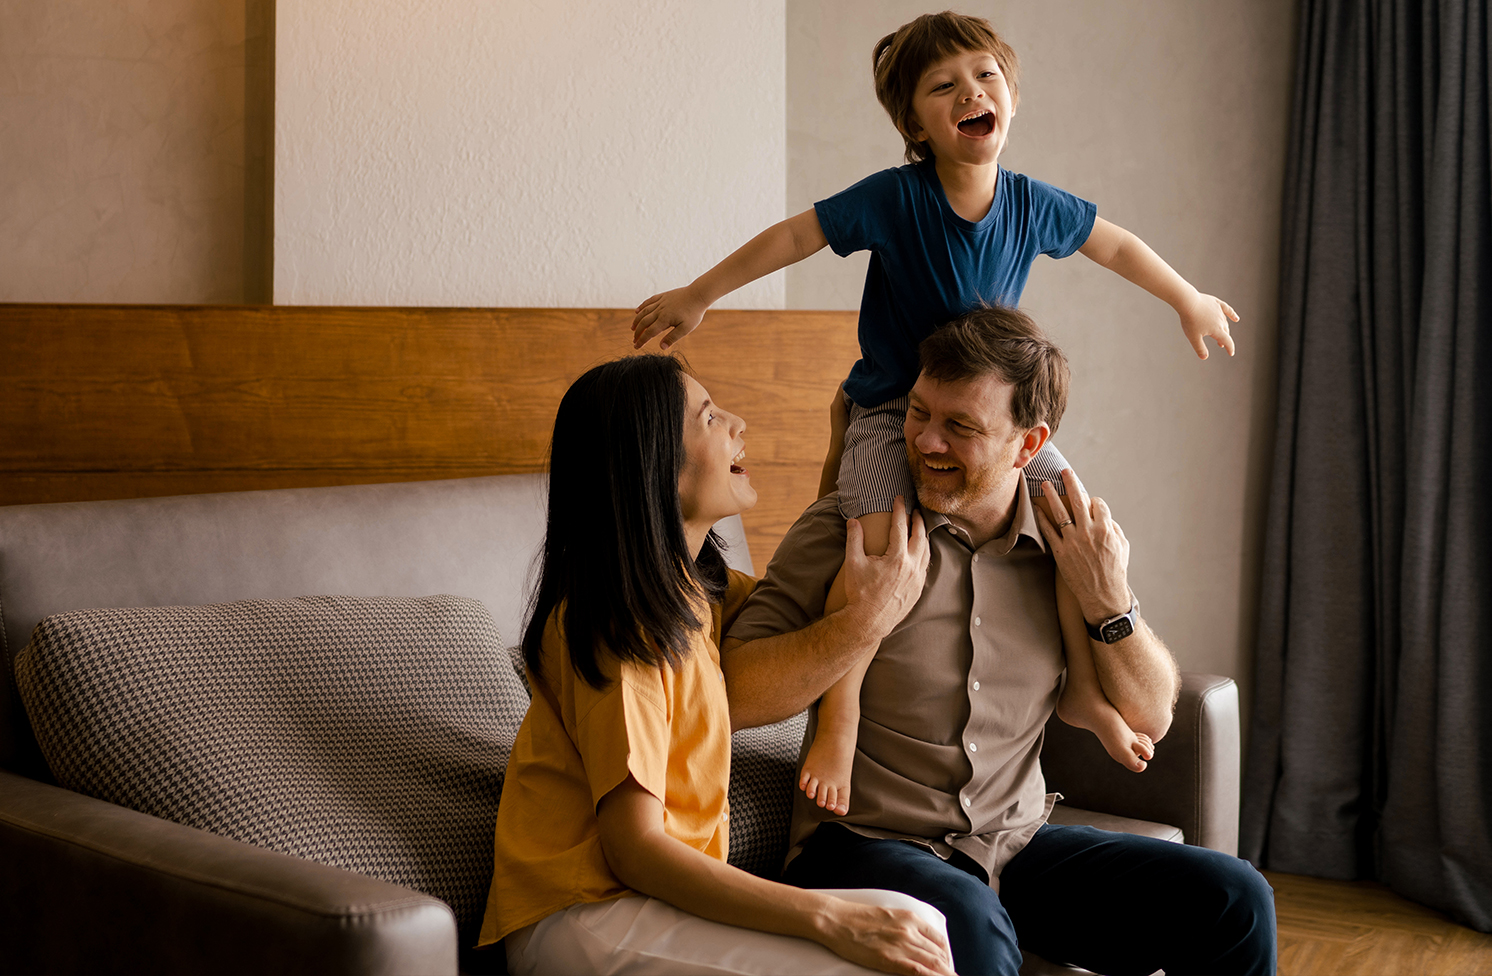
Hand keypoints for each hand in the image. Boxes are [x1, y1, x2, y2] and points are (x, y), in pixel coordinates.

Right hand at [633, 285, 709, 349]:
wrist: (698, 294)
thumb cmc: (693, 313)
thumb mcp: (686, 329)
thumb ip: (672, 338)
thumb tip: (661, 347)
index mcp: (664, 320)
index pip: (649, 332)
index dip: (641, 340)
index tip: (636, 347)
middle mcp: (659, 310)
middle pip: (644, 323)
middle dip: (637, 332)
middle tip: (634, 340)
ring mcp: (660, 302)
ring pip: (644, 312)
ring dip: (637, 320)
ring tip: (632, 328)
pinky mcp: (663, 296)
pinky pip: (649, 301)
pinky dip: (641, 307)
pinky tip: (637, 311)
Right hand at [818, 899, 954, 975]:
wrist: (836, 919)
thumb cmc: (857, 917)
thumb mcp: (888, 914)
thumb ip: (904, 924)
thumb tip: (914, 937)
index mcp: (909, 918)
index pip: (938, 939)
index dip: (946, 955)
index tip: (947, 964)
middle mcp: (909, 930)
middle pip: (938, 953)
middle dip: (947, 968)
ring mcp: (900, 944)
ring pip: (933, 963)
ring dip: (944, 973)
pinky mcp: (890, 958)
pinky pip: (918, 971)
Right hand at [840, 496, 928, 641]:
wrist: (869, 621)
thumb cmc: (859, 593)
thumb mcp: (853, 563)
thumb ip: (854, 539)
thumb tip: (853, 521)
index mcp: (897, 557)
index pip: (900, 526)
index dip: (900, 510)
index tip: (899, 498)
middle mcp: (911, 566)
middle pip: (919, 536)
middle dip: (917, 520)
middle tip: (914, 510)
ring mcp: (917, 579)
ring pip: (926, 551)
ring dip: (923, 536)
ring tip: (919, 528)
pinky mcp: (918, 589)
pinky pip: (926, 566)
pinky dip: (925, 554)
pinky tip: (920, 551)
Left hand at [1034, 469, 1130, 622]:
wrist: (1103, 594)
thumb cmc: (1115, 571)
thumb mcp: (1123, 546)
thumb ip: (1114, 528)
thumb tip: (1104, 516)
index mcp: (1106, 529)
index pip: (1098, 504)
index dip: (1094, 501)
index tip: (1091, 502)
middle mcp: (1088, 532)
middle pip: (1078, 500)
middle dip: (1071, 483)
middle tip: (1064, 471)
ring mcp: (1073, 541)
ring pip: (1060, 512)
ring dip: (1052, 495)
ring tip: (1045, 484)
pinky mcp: (1061, 551)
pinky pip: (1049, 531)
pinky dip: (1042, 518)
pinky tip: (1037, 508)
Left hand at [1178, 292, 1237, 358]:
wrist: (1188, 302)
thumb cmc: (1190, 320)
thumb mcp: (1193, 337)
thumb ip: (1200, 348)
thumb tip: (1204, 358)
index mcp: (1216, 330)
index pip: (1227, 341)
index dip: (1230, 348)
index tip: (1231, 353)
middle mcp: (1220, 321)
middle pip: (1225, 332)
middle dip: (1224, 339)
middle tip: (1220, 344)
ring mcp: (1219, 311)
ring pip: (1225, 322)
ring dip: (1224, 329)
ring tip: (1222, 333)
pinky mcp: (1216, 303)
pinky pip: (1227, 309)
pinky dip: (1232, 315)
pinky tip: (1236, 319)